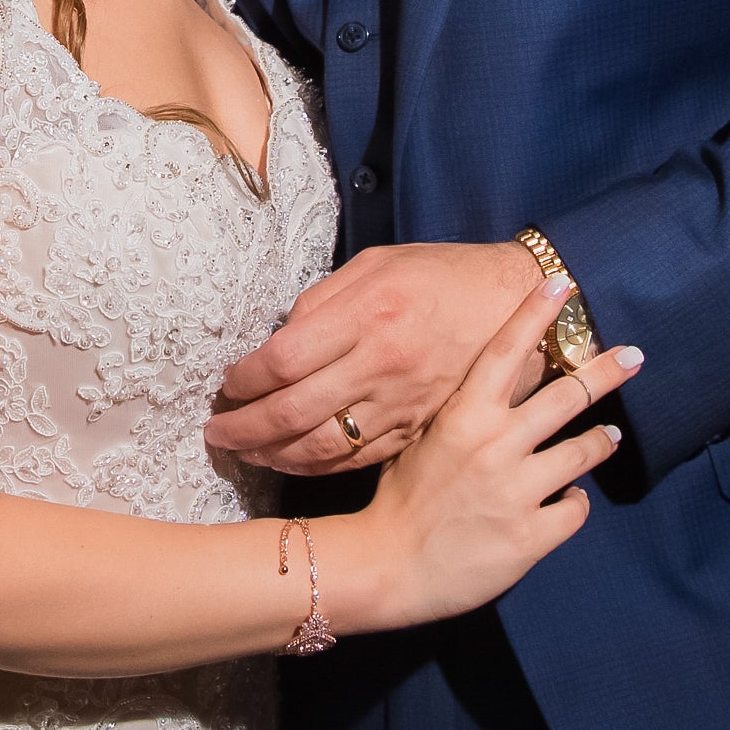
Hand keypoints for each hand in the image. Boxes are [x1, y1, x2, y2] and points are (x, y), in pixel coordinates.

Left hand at [210, 241, 537, 473]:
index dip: (243, 380)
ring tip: (246, 453)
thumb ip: (322, 300)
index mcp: (366, 315)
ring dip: (274, 454)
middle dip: (244, 428)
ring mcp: (402, 403)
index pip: (282, 360)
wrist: (514, 301)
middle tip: (216, 433)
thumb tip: (278, 338)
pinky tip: (293, 461)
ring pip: (323, 446)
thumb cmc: (440, 274)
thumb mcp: (376, 263)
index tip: (225, 387)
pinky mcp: (420, 427)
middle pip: (294, 410)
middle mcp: (381, 364)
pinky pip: (359, 458)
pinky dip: (319, 466)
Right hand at [335, 275, 634, 634]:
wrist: (387, 568)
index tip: (562, 284)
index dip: (534, 314)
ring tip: (610, 436)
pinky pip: (576, 509)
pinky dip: (574, 503)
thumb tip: (492, 391)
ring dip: (601, 441)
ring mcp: (516, 490)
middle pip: (566, 395)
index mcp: (463, 417)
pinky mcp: (531, 535)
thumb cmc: (400, 502)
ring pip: (585, 452)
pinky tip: (565, 502)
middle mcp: (495, 446)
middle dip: (606, 371)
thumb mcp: (421, 442)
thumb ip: (462, 416)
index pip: (504, 352)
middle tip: (634, 356)